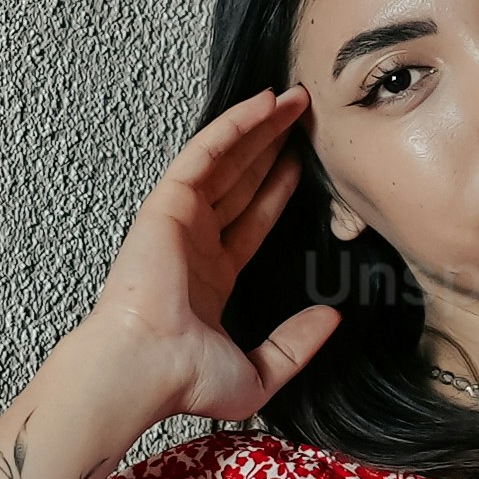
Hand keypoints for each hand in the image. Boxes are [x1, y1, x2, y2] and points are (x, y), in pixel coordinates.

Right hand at [74, 86, 347, 429]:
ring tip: (294, 99)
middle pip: (241, 180)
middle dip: (272, 147)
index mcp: (211, 277)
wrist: (146, 371)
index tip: (302, 165)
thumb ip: (297, 344)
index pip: (252, 221)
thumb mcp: (261, 372)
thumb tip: (332, 318)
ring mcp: (180, 220)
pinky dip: (234, 126)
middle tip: (304, 117)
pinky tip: (263, 103)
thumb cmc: (185, 380)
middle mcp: (195, 243)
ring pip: (226, 160)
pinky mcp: (168, 204)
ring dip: (259, 127)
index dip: (277, 190)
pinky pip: (205, 154)